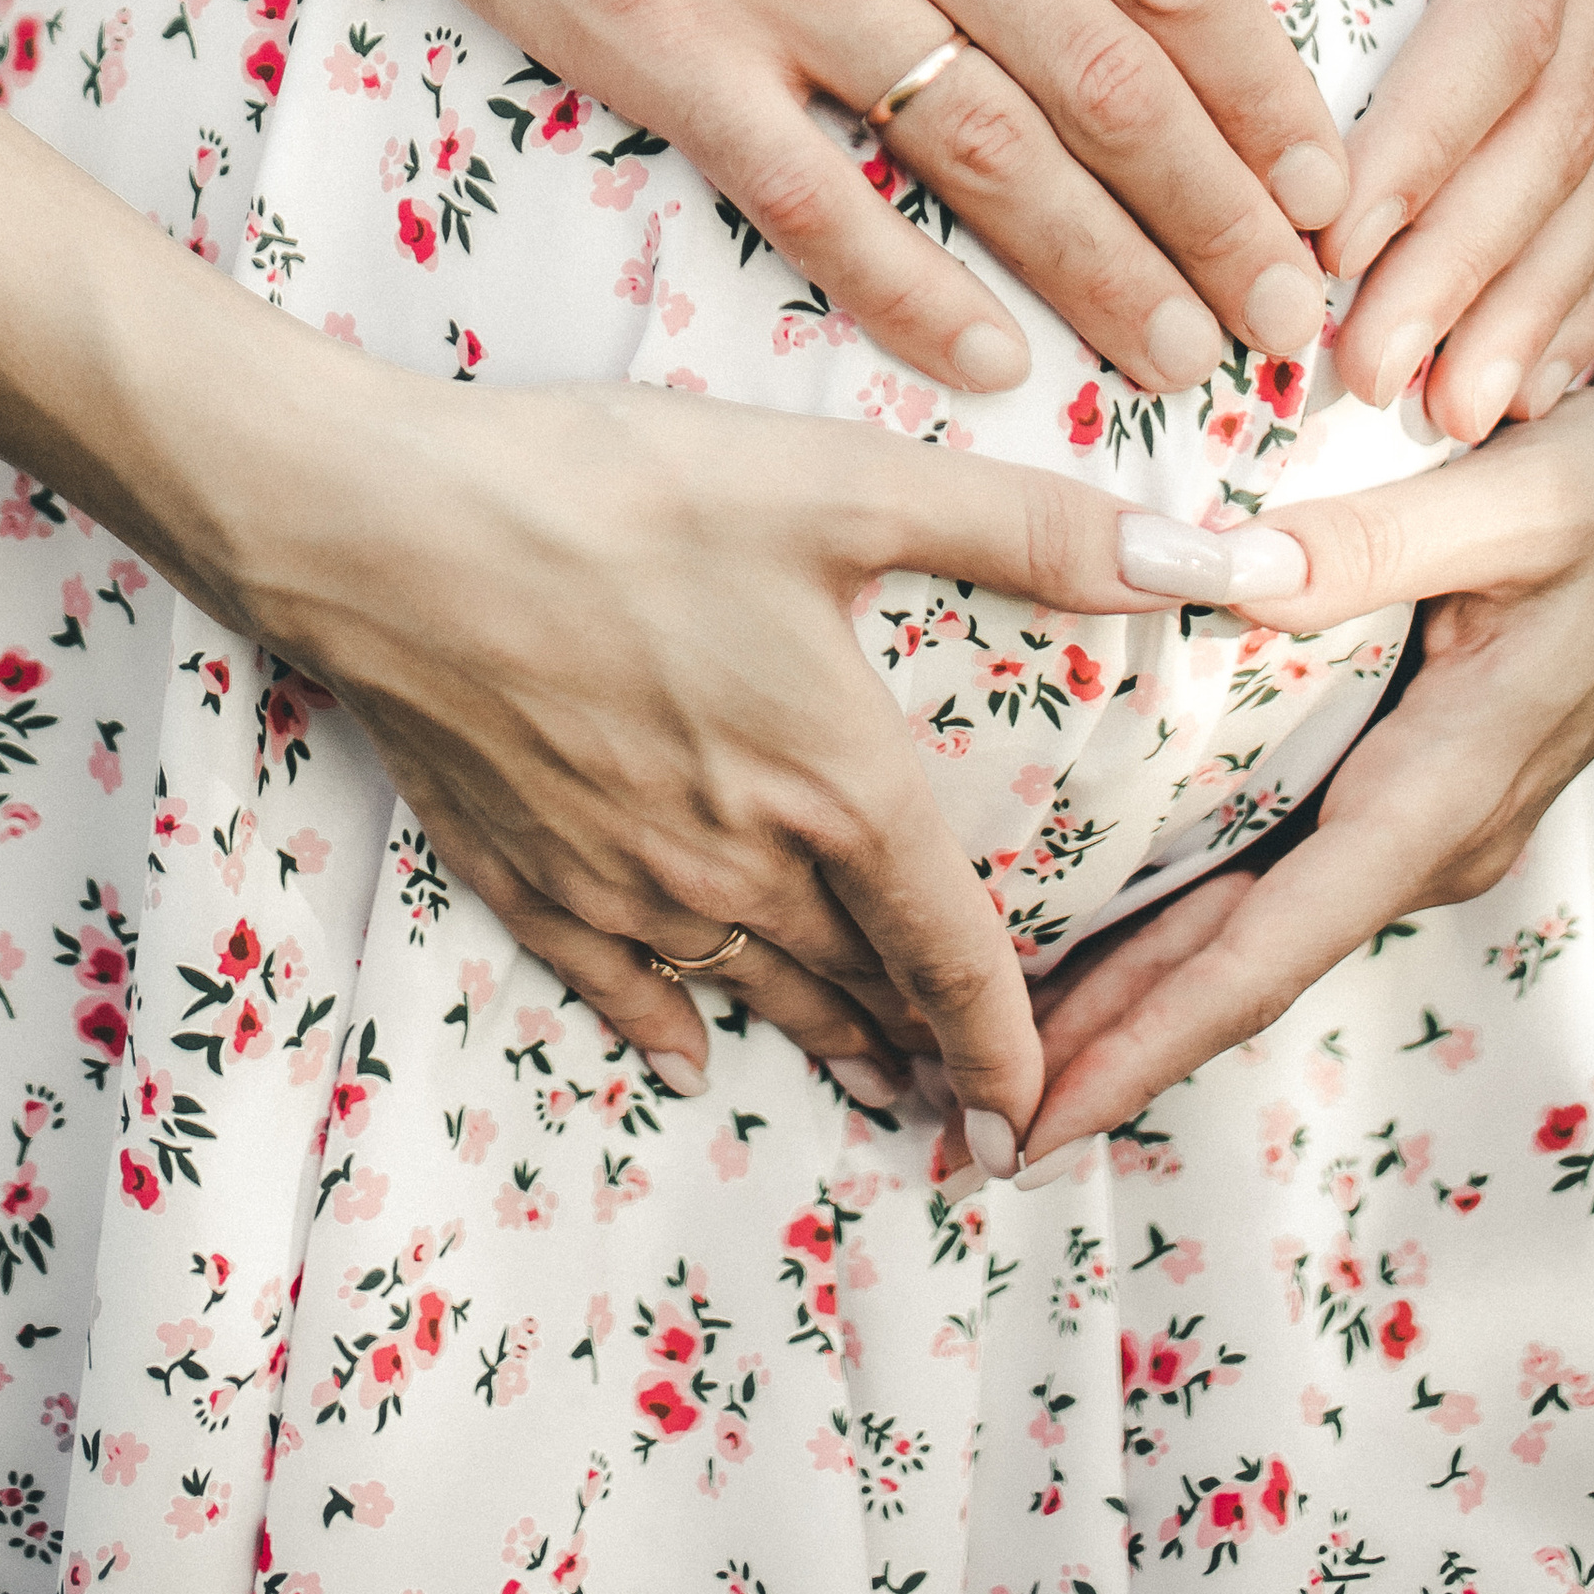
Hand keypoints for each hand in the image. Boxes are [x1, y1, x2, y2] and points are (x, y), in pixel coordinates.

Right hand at [187, 0, 1348, 399]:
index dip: (1270, 93)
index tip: (1331, 182)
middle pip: (1113, 86)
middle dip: (1228, 222)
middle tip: (1297, 320)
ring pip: (992, 158)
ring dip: (1108, 277)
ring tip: (1188, 361)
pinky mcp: (653, 35)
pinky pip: (809, 194)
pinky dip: (906, 291)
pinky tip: (982, 360)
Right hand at [227, 368, 1211, 1139]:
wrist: (381, 533)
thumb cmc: (611, 494)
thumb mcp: (837, 482)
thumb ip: (1031, 528)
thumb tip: (1213, 558)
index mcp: (837, 785)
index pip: (956, 955)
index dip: (1011, 1044)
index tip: (1042, 1112)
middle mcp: (742, 866)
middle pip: (860, 990)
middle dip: (923, 1049)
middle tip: (970, 1102)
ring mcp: (623, 885)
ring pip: (751, 995)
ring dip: (819, 1040)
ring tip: (865, 1076)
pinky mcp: (526, 875)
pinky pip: (618, 990)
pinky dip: (670, 1025)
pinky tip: (691, 1050)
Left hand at [1009, 358, 1593, 1169]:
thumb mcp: (1519, 497)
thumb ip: (1369, 540)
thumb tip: (1212, 571)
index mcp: (1445, 789)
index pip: (1268, 949)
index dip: (1145, 1040)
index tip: (1041, 1113)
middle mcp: (1428, 833)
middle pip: (1236, 969)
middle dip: (1105, 1056)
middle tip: (965, 1126)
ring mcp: (1419, 818)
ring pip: (1248, 932)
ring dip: (1128, 1000)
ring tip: (989, 1052)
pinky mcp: (1405, 783)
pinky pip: (1272, 878)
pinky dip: (1175, 928)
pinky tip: (1087, 940)